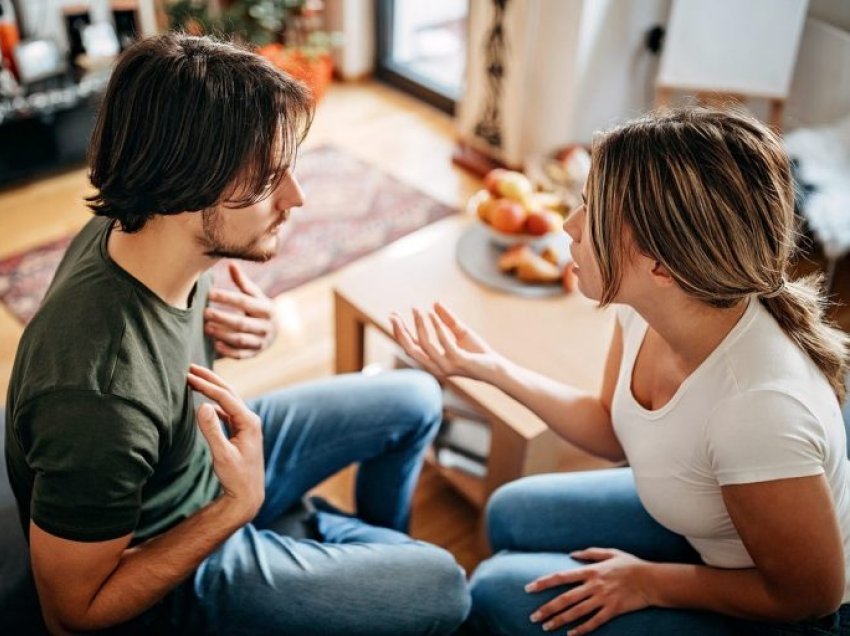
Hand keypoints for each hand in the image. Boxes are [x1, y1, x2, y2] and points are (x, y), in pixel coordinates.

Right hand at [187, 364, 264, 520]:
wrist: (248, 494)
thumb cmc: (236, 477)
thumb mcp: (222, 455)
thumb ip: (212, 430)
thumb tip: (202, 405)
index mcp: (249, 422)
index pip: (224, 397)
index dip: (206, 385)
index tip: (188, 376)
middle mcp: (250, 419)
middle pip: (228, 392)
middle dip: (209, 378)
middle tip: (190, 366)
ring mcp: (247, 424)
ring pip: (227, 400)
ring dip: (211, 388)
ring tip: (194, 378)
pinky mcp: (241, 430)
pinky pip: (226, 411)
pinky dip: (214, 402)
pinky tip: (203, 401)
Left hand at [205, 262, 278, 358]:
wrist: (273, 331)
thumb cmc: (259, 309)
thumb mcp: (255, 295)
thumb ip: (242, 283)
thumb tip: (231, 264)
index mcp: (267, 309)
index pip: (245, 302)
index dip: (227, 297)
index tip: (209, 293)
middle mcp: (267, 326)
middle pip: (242, 323)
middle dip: (222, 317)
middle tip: (204, 312)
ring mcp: (262, 342)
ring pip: (241, 340)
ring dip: (222, 334)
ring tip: (207, 327)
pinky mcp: (256, 354)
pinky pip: (241, 355)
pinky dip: (228, 351)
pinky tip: (215, 344)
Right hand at [389, 302, 501, 380]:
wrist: (496, 369)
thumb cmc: (478, 353)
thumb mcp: (460, 332)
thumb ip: (447, 319)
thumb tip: (435, 303)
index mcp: (433, 361)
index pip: (411, 347)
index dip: (400, 332)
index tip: (393, 316)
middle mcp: (435, 366)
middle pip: (410, 349)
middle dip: (400, 332)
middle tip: (393, 315)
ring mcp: (446, 365)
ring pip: (425, 345)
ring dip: (419, 326)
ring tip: (416, 310)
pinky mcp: (458, 361)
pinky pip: (444, 342)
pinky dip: (436, 327)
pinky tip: (431, 314)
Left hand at [526, 548, 652, 634]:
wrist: (653, 580)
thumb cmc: (631, 564)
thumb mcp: (610, 552)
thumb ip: (590, 553)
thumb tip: (571, 554)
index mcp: (591, 571)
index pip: (561, 577)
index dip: (544, 582)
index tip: (529, 588)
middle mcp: (594, 585)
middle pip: (565, 598)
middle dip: (547, 608)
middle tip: (533, 617)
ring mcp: (603, 599)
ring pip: (576, 612)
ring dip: (559, 620)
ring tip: (545, 627)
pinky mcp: (613, 610)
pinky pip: (594, 622)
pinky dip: (582, 629)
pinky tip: (570, 635)